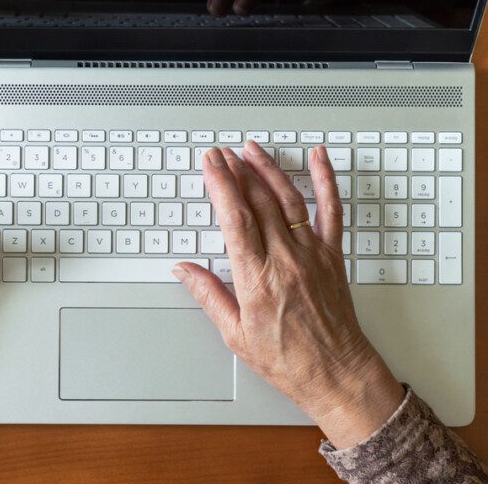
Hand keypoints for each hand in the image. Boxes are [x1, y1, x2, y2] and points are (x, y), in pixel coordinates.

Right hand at [174, 143, 404, 448]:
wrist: (337, 374)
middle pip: (259, 202)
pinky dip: (326, 181)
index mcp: (258, 279)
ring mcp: (312, 254)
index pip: (236, 219)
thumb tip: (184, 270)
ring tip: (252, 150)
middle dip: (237, 171)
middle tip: (222, 154)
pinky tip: (319, 159)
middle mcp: (286, 260)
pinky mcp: (332, 255)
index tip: (211, 165)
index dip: (221, 186)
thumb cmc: (289, 359)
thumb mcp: (236, 334)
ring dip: (268, 170)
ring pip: (289, 200)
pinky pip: (332, 211)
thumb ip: (209, 295)